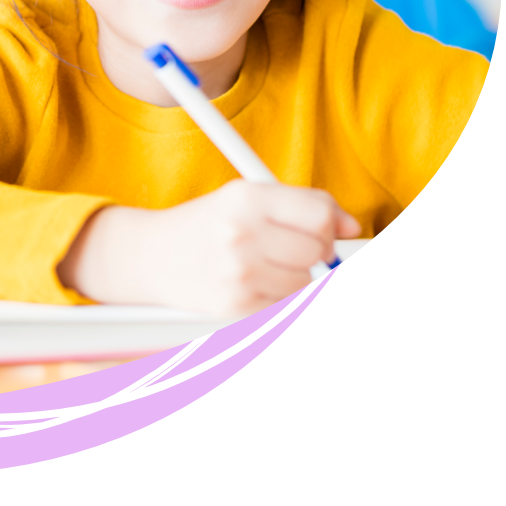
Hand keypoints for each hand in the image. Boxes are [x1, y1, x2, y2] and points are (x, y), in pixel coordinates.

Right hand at [57, 180, 361, 316]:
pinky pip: (285, 307)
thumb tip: (353, 226)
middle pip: (318, 251)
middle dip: (314, 253)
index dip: (327, 225)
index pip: (318, 214)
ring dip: (296, 279)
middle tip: (289, 250)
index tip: (319, 231)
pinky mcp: (237, 307)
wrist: (153, 256)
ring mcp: (239, 274)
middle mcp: (240, 234)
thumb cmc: (206, 224)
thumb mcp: (245, 198)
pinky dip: (278, 299)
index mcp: (245, 198)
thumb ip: (301, 205)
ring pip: (306, 283)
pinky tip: (254, 284)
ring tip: (265, 266)